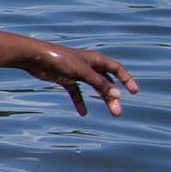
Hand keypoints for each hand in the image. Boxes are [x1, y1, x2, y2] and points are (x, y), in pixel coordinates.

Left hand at [18, 42, 135, 115]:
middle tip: (117, 112)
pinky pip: (76, 92)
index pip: (117, 69)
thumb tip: (117, 95)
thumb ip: (99, 84)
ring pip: (94, 88)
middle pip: (107, 82)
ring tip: (111, 113)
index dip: (127, 79)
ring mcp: (77, 73)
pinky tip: (83, 113)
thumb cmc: (60, 60)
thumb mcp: (82, 72)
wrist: (35, 58)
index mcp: (96, 60)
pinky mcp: (65, 79)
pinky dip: (80, 102)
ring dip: (102, 100)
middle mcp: (89, 66)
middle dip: (113, 97)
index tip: (134, 91)